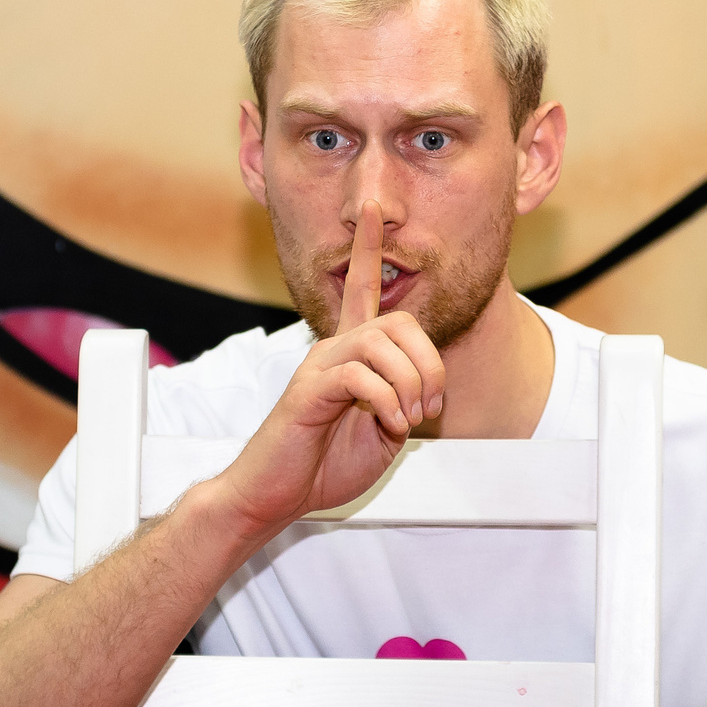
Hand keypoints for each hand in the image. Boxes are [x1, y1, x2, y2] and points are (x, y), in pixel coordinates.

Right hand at [214, 202, 445, 536]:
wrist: (276, 495)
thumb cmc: (323, 464)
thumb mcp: (380, 432)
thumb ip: (400, 402)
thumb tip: (421, 392)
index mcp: (348, 355)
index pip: (360, 290)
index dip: (368, 249)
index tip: (373, 211)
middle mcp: (331, 350)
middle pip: (398, 321)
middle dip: (430, 363)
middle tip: (429, 406)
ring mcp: (318, 367)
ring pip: (382, 343)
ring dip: (411, 384)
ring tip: (406, 418)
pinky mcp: (309, 390)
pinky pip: (361, 375)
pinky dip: (388, 401)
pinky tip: (386, 424)